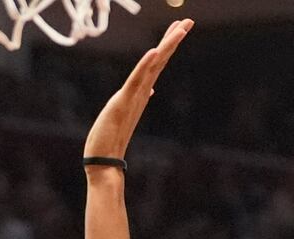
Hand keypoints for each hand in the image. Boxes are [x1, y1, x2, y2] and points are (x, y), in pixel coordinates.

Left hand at [83, 17, 192, 162]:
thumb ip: (137, 98)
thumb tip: (149, 89)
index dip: (167, 45)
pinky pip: (136, 81)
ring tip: (180, 29)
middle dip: (173, 40)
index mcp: (141, 93)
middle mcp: (141, 93)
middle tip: (189, 20)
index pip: (156, 64)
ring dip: (166, 46)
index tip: (180, 28)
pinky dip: (145, 65)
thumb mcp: (123, 112)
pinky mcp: (123, 103)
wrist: (103, 162)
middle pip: (160, 61)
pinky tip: (154, 51)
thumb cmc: (110, 139)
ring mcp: (133, 98)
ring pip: (153, 67)